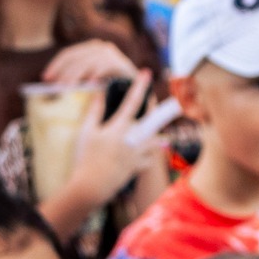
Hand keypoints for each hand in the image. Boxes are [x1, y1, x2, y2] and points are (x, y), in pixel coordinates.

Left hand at [41, 40, 139, 86]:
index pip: (68, 54)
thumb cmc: (108, 91)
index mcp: (90, 49)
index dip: (55, 65)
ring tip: (66, 89)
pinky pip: (105, 66)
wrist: (138, 95)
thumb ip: (74, 78)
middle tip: (54, 88)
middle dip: (64, 72)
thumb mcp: (87, 81)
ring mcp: (112, 54)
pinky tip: (88, 84)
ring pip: (88, 62)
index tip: (45, 78)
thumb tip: (50, 84)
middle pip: (77, 57)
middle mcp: (101, 47)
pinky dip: (96, 74)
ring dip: (75, 75)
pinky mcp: (122, 63)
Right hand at [63, 73, 159, 211]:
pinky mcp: (138, 166)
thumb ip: (94, 112)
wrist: (90, 186)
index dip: (139, 86)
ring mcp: (137, 154)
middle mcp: (132, 139)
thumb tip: (100, 94)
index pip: (131, 102)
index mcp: (118, 128)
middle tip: (172, 105)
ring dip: (156, 136)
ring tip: (157, 133)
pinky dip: (149, 156)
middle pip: (154, 122)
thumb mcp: (86, 133)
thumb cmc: (85, 158)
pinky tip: (146, 154)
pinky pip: (150, 159)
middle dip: (163, 112)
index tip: (146, 72)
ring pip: (156, 141)